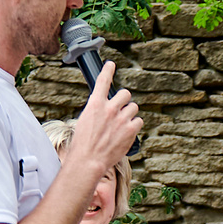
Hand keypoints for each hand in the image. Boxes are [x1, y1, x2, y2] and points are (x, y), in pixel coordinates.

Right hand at [66, 59, 140, 184]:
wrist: (89, 159)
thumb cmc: (84, 143)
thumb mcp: (86, 121)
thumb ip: (98, 111)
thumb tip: (106, 109)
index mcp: (95, 104)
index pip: (103, 82)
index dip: (108, 70)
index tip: (111, 64)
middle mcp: (109, 108)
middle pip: (125, 93)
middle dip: (124, 100)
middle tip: (121, 109)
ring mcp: (121, 118)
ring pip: (133, 107)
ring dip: (130, 113)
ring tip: (122, 124)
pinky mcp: (131, 129)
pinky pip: (139, 121)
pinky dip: (135, 125)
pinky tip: (127, 132)